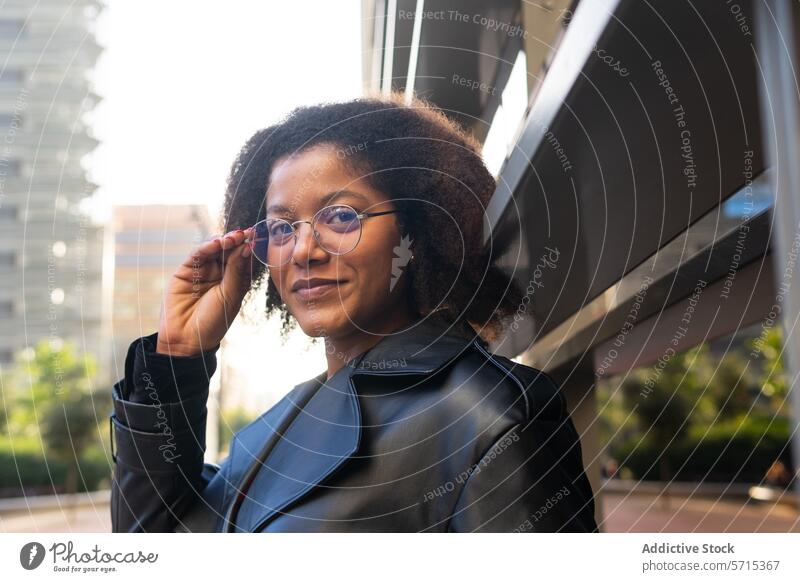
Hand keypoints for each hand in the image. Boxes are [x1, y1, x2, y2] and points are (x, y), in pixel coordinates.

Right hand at [155, 228, 253, 355]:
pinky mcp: (185, 272)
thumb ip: (237, 271)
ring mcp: (202, 271)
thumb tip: (246, 247)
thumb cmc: (213, 321)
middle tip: (244, 234)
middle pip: (228, 250)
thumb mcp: (230, 295)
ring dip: (222, 241)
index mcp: (234, 280)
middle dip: (236, 241)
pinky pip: (196, 255)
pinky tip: (215, 244)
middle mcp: (219, 273)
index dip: (248, 247)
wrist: (188, 339)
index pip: (242, 258)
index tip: (256, 236)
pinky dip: (205, 247)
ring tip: (231, 238)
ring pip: (212, 250)